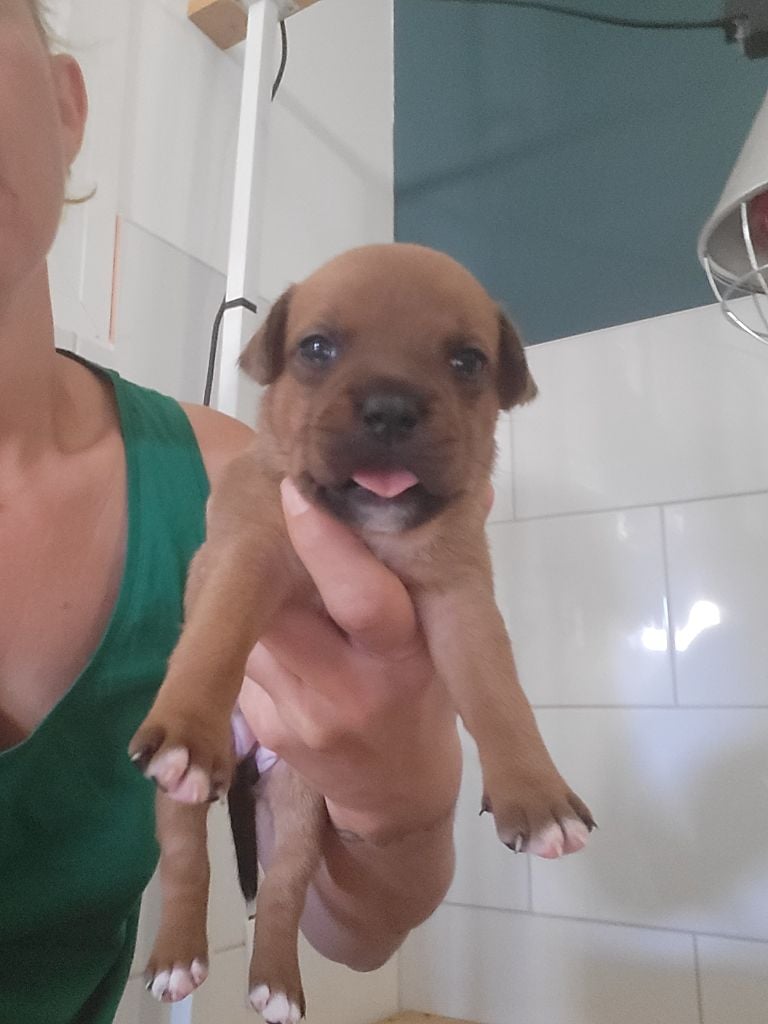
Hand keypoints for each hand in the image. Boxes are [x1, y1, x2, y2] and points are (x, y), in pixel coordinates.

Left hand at [239, 480, 461, 841]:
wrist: (396, 795)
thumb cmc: (424, 695)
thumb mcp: (446, 640)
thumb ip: (435, 570)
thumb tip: (473, 491)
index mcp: (406, 657)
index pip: (364, 598)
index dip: (324, 543)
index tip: (295, 492)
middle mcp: (351, 689)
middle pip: (282, 607)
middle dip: (265, 555)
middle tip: (261, 512)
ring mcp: (302, 715)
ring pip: (250, 629)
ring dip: (248, 590)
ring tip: (268, 571)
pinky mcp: (267, 731)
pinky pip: (241, 660)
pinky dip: (243, 631)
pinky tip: (260, 625)